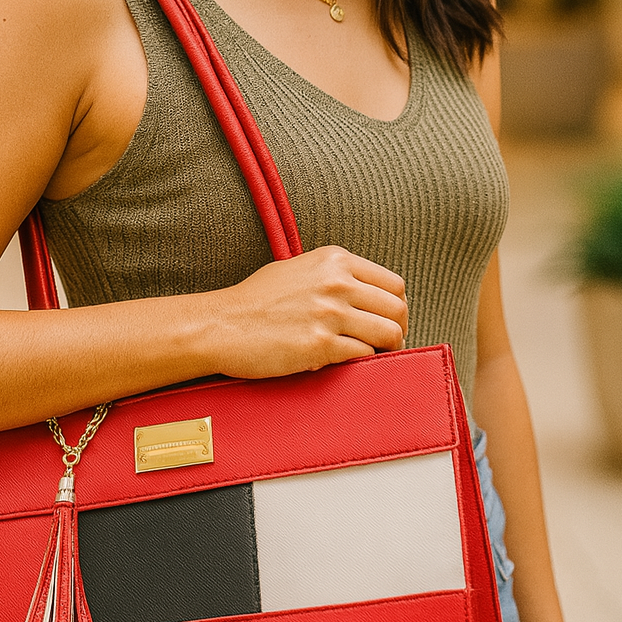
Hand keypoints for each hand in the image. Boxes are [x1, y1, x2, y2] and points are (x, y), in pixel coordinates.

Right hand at [211, 246, 407, 377]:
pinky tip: (347, 361)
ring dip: (387, 349)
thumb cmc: (256, 300)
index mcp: (335, 260)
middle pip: (397, 309)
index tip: (389, 320)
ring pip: (389, 333)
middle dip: (399, 330)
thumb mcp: (299, 269)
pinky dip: (363, 362)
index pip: (394, 284)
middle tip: (388, 343)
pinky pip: (364, 355)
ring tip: (374, 355)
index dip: (396, 307)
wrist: (222, 325)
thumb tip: (366, 294)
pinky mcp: (320, 345)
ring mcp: (329, 313)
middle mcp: (336, 282)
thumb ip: (334, 275)